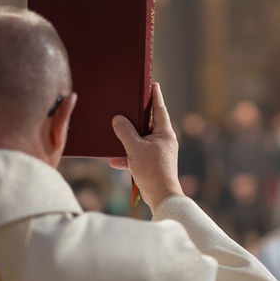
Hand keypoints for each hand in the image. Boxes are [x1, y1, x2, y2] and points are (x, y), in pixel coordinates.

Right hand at [109, 83, 183, 209]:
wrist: (161, 196)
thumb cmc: (153, 170)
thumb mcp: (135, 148)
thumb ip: (125, 132)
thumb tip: (118, 119)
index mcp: (164, 132)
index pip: (159, 108)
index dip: (155, 96)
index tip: (153, 84)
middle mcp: (164, 140)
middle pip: (148, 123)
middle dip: (136, 116)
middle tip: (129, 103)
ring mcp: (159, 152)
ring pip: (141, 139)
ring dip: (129, 139)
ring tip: (117, 131)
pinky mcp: (152, 163)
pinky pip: (138, 155)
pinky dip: (128, 157)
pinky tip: (115, 161)